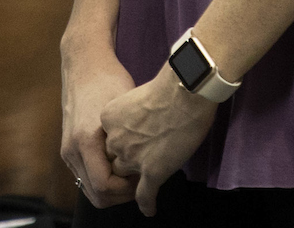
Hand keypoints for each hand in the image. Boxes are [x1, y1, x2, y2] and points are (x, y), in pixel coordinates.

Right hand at [61, 37, 142, 210]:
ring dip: (112, 190)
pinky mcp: (68, 149)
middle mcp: (71, 149)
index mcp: (85, 139)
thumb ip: (130, 139)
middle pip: (96, 195)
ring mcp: (67, 150)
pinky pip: (85, 177)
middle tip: (141, 182)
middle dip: (121, 196)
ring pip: (89, 189)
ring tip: (132, 174)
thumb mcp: (125, 108)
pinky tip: (120, 166)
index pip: (104, 186)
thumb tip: (150, 164)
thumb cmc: (108, 80)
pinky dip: (102, 180)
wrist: (84, 64)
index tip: (143, 178)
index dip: (127, 190)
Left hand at [99, 69, 218, 216]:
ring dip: (134, 180)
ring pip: (126, 177)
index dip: (121, 144)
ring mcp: (132, 158)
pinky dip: (146, 204)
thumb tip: (142, 121)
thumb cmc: (167, 86)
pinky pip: (144, 195)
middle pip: (114, 159)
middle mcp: (116, 140)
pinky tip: (149, 209)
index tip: (132, 143)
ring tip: (143, 182)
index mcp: (108, 119)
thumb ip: (131, 113)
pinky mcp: (152, 172)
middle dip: (125, 161)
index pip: (108, 140)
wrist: (185, 92)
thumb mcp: (135, 95)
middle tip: (140, 159)